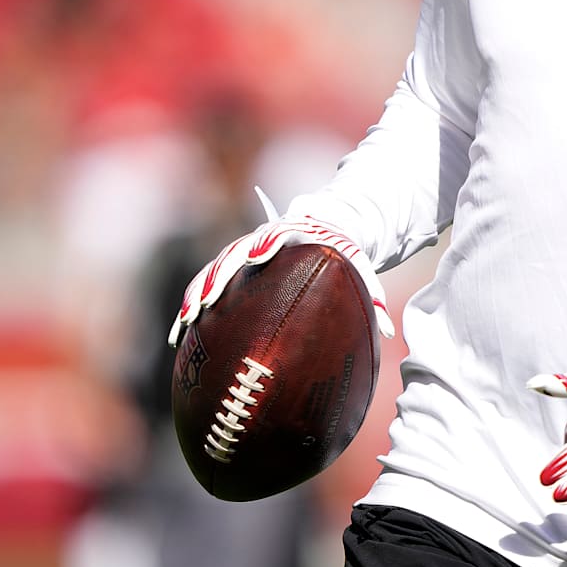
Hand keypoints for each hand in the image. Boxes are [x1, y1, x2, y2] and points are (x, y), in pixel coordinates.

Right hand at [167, 188, 393, 346]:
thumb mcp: (358, 267)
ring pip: (213, 271)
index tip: (255, 258)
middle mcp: (260, 241)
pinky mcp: (232, 268)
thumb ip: (370, 294)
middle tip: (205, 303)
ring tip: (183, 326)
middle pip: (233, 254)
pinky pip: (206, 285)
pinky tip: (179, 338)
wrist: (325, 228)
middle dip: (218, 276)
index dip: (263, 243)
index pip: (274, 234)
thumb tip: (386, 330)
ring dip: (197, 296)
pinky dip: (192, 307)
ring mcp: (242, 253)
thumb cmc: (342, 252)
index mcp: (292, 233)